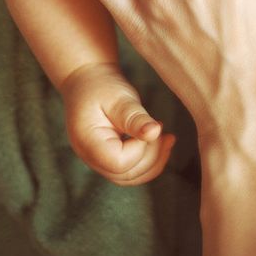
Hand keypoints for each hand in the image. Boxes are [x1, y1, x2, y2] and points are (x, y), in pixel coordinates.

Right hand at [60, 61, 173, 185]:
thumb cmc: (100, 85)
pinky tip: (159, 142)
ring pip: (130, 177)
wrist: (87, 79)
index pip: (119, 162)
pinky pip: (130, 170)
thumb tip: (155, 132)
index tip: (147, 125)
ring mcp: (98, 161)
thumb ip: (135, 118)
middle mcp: (90, 157)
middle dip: (151, 155)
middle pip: (126, 174)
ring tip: (167, 138)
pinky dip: (148, 160)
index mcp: (88, 142)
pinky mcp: (108, 158)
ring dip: (153, 161)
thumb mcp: (119, 97)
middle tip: (162, 128)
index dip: (140, 148)